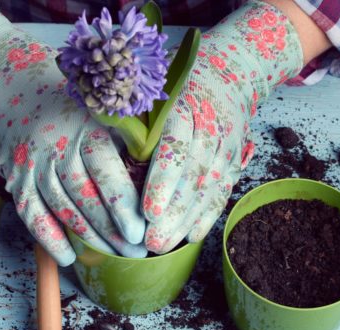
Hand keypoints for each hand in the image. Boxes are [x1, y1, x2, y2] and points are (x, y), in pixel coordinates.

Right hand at [0, 6, 145, 264]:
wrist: (7, 83)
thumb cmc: (70, 101)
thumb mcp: (101, 108)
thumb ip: (128, 137)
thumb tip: (161, 174)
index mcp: (85, 129)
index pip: (106, 173)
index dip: (123, 206)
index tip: (141, 231)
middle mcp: (57, 148)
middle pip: (86, 198)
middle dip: (112, 231)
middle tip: (137, 253)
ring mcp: (32, 166)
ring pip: (62, 210)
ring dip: (89, 239)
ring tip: (115, 256)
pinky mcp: (15, 179)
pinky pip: (31, 215)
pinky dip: (49, 239)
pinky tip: (69, 258)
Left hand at [142, 1, 303, 252]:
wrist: (230, 73)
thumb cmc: (176, 86)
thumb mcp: (154, 92)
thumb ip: (135, 121)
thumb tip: (104, 159)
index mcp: (184, 105)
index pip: (175, 145)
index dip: (163, 180)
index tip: (148, 210)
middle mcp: (210, 125)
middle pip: (194, 174)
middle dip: (174, 211)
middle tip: (151, 240)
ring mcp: (226, 145)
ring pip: (209, 187)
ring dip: (187, 220)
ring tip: (163, 245)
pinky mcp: (235, 160)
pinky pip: (223, 191)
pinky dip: (208, 215)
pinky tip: (191, 236)